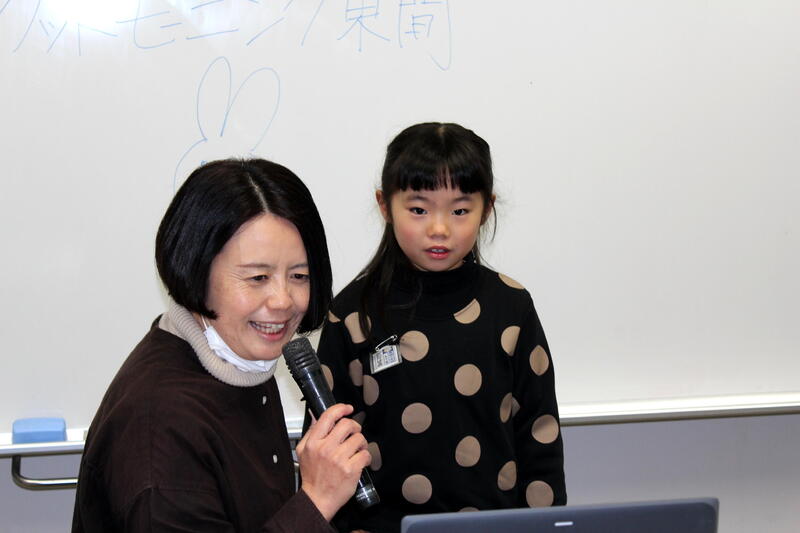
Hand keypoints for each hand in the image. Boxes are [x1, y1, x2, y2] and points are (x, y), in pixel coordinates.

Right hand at [297, 404, 371, 520]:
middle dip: (354, 427)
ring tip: (356, 450)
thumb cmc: (312, 477)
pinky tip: (359, 461)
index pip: (329, 416)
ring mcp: (339, 459)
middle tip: (354, 433)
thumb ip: (311, 432)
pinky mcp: (351, 469)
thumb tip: (317, 416)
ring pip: (359, 439)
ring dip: (361, 443)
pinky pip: (365, 454)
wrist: (317, 499)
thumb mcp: (303, 451)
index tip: (347, 408)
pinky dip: (365, 457)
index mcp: (313, 443)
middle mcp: (325, 449)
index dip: (341, 408)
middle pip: (347, 424)